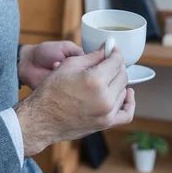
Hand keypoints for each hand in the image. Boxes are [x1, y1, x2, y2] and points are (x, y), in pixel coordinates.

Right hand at [14, 48, 134, 156]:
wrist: (42, 118)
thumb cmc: (50, 90)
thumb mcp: (68, 65)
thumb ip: (91, 57)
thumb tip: (106, 50)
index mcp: (95, 80)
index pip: (116, 61)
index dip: (115, 52)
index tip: (112, 49)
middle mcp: (105, 97)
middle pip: (122, 75)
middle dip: (117, 65)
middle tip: (108, 60)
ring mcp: (107, 113)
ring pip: (124, 91)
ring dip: (118, 81)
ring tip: (108, 76)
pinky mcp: (106, 124)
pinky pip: (126, 113)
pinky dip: (129, 102)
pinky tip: (126, 94)